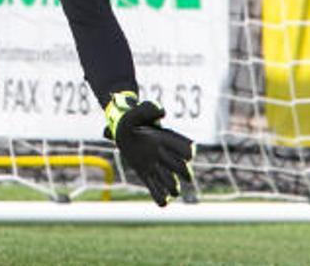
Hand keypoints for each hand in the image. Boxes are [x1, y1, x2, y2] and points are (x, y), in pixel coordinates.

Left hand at [104, 91, 194, 206]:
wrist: (121, 126)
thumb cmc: (132, 118)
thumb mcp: (137, 111)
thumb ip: (149, 109)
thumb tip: (163, 113)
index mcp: (169, 143)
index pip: (188, 152)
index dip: (184, 152)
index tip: (166, 143)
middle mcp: (166, 156)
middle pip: (184, 171)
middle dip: (179, 171)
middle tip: (162, 161)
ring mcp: (157, 167)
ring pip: (174, 185)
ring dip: (172, 187)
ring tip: (164, 183)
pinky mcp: (145, 175)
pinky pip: (157, 192)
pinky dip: (161, 198)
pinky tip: (161, 200)